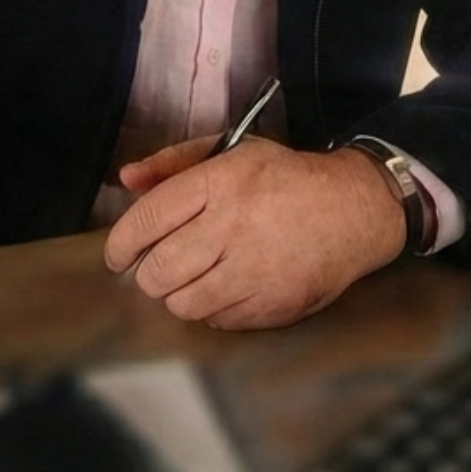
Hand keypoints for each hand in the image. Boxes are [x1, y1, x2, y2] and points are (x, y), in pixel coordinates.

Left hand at [103, 136, 406, 329]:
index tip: (117, 254)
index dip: (120, 243)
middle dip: (147, 272)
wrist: (353, 210)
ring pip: (181, 303)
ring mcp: (254, 271)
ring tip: (192, 275)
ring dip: (177, 293)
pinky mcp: (272, 305)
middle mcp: (233, 227)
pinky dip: (211, 307)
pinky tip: (226, 284)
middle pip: (157, 271)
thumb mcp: (231, 151)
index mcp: (220, 182)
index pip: (147, 220)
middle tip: (157, 264)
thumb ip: (174, 163)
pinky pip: (216, 320)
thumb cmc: (284, 178)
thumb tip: (126, 179)